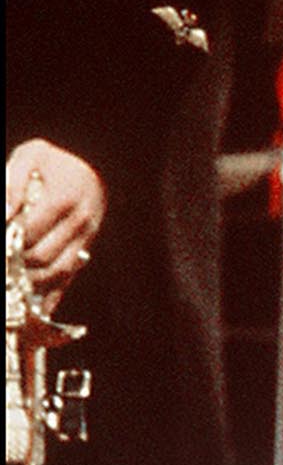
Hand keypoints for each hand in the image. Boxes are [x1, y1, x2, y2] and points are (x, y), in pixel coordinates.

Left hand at [6, 139, 105, 303]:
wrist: (91, 164)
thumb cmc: (54, 162)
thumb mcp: (30, 156)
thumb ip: (13, 183)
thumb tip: (5, 215)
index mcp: (65, 198)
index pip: (30, 232)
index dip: (8, 241)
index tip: (2, 240)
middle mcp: (81, 221)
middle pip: (42, 256)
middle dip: (14, 264)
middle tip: (4, 258)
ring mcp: (86, 237)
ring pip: (57, 272)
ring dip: (30, 282)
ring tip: (10, 279)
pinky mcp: (87, 249)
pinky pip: (70, 278)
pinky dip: (52, 297)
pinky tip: (34, 308)